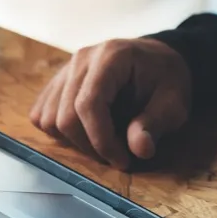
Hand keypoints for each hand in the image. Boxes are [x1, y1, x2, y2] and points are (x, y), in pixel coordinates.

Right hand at [30, 37, 191, 170]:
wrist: (156, 59)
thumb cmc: (166, 78)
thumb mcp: (174, 101)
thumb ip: (156, 123)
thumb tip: (139, 149)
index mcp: (111, 57)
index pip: (89, 104)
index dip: (101, 140)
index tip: (122, 160)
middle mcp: (82, 59)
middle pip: (65, 116)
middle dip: (90, 146)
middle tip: (118, 155)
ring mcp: (66, 68)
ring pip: (49, 118)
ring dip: (74, 141)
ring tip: (104, 141)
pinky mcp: (58, 81)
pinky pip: (42, 113)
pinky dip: (58, 131)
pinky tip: (86, 132)